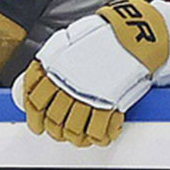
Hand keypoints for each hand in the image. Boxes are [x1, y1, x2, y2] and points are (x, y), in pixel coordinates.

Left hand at [11, 0, 169, 145]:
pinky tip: (100, 136)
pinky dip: (99, 136)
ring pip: (73, 127)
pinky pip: (98, 128)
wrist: (135, 32)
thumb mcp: (70, 37)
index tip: (38, 124)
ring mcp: (88, 95)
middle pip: (54, 117)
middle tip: (59, 132)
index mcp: (56, 69)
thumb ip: (55, 55)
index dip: (35, 117)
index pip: (35, 101)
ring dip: (75, 136)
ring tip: (79, 137)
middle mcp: (69, 84)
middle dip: (55, 129)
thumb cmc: (106, 32)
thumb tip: (45, 69)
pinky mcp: (109, 102)